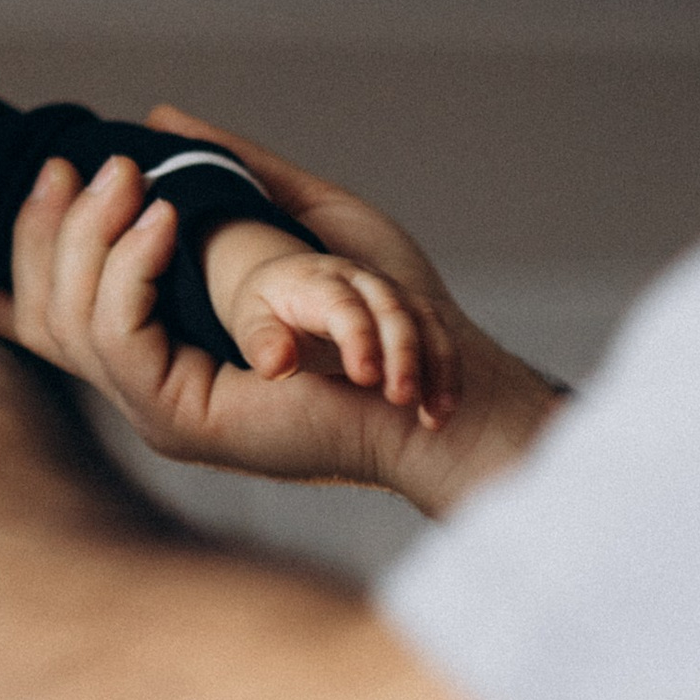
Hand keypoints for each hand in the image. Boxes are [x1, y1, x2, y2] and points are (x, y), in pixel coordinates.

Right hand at [0, 107, 560, 515]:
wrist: (448, 388)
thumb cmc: (402, 315)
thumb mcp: (306, 218)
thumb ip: (234, 175)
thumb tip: (158, 120)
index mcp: (168, 351)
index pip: (58, 303)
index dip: (34, 239)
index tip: (48, 169)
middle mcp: (150, 384)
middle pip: (45, 313)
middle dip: (46, 230)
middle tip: (80, 163)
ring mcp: (157, 409)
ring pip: (71, 324)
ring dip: (89, 241)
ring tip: (129, 181)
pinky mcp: (179, 420)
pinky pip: (119, 344)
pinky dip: (130, 276)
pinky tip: (161, 224)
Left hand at [200, 215, 459, 416]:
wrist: (290, 287)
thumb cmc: (268, 314)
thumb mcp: (252, 324)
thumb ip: (263, 344)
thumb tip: (277, 365)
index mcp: (317, 284)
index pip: (342, 307)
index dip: (358, 338)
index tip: (366, 377)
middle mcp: (360, 283)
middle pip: (391, 309)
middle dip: (402, 352)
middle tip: (401, 397)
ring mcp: (390, 296)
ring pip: (425, 321)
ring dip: (436, 366)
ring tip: (435, 415)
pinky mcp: (411, 314)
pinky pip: (439, 337)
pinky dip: (447, 374)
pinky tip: (439, 414)